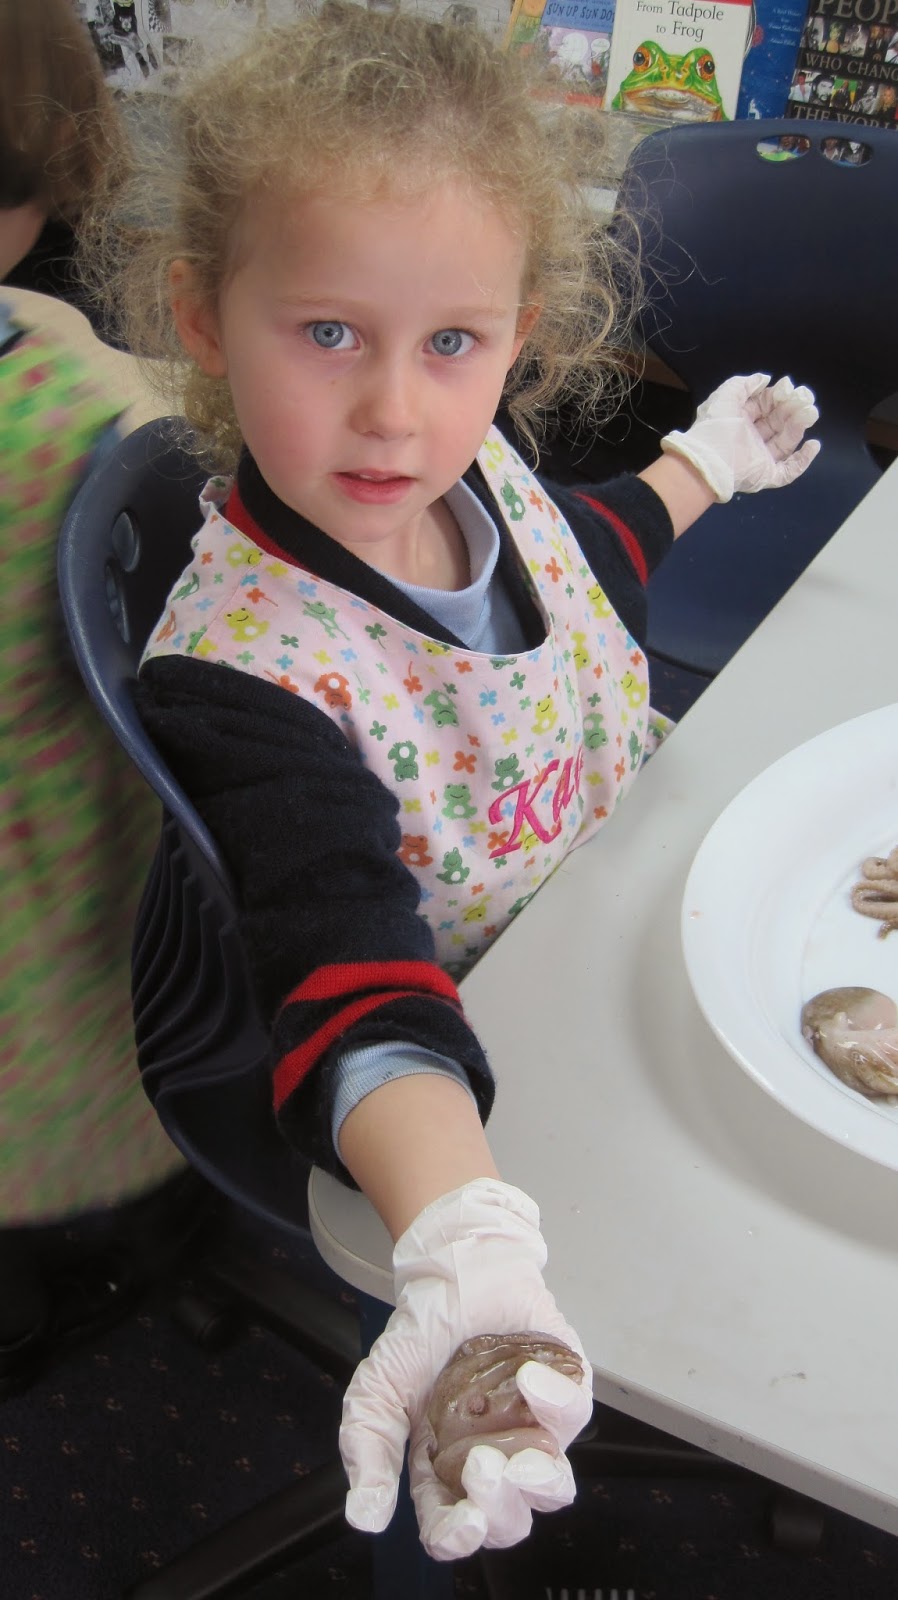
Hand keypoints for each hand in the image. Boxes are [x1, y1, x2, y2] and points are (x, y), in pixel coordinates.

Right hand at [339, 1178, 592, 1560]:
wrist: (456, 1270)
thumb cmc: (422, 1332)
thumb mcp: (378, 1387)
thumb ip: (369, 1448)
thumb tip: (363, 1516)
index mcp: (445, 1470)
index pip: (453, 1525)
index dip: (457, 1535)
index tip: (462, 1524)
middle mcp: (493, 1458)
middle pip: (509, 1518)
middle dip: (499, 1506)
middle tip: (481, 1467)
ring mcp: (533, 1430)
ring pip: (553, 1487)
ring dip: (538, 1482)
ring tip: (518, 1457)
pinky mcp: (565, 1393)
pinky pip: (572, 1415)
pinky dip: (554, 1402)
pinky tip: (528, 1378)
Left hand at [660, 373, 820, 502]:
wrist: (708, 460)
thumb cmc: (715, 426)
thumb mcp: (726, 396)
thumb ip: (744, 384)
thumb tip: (765, 379)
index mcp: (740, 420)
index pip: (765, 406)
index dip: (778, 396)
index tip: (789, 388)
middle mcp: (751, 439)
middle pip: (778, 422)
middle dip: (792, 409)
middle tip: (806, 399)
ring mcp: (760, 458)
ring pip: (785, 442)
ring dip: (799, 427)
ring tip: (810, 414)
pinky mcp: (766, 476)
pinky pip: (789, 471)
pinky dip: (803, 460)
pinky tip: (813, 445)